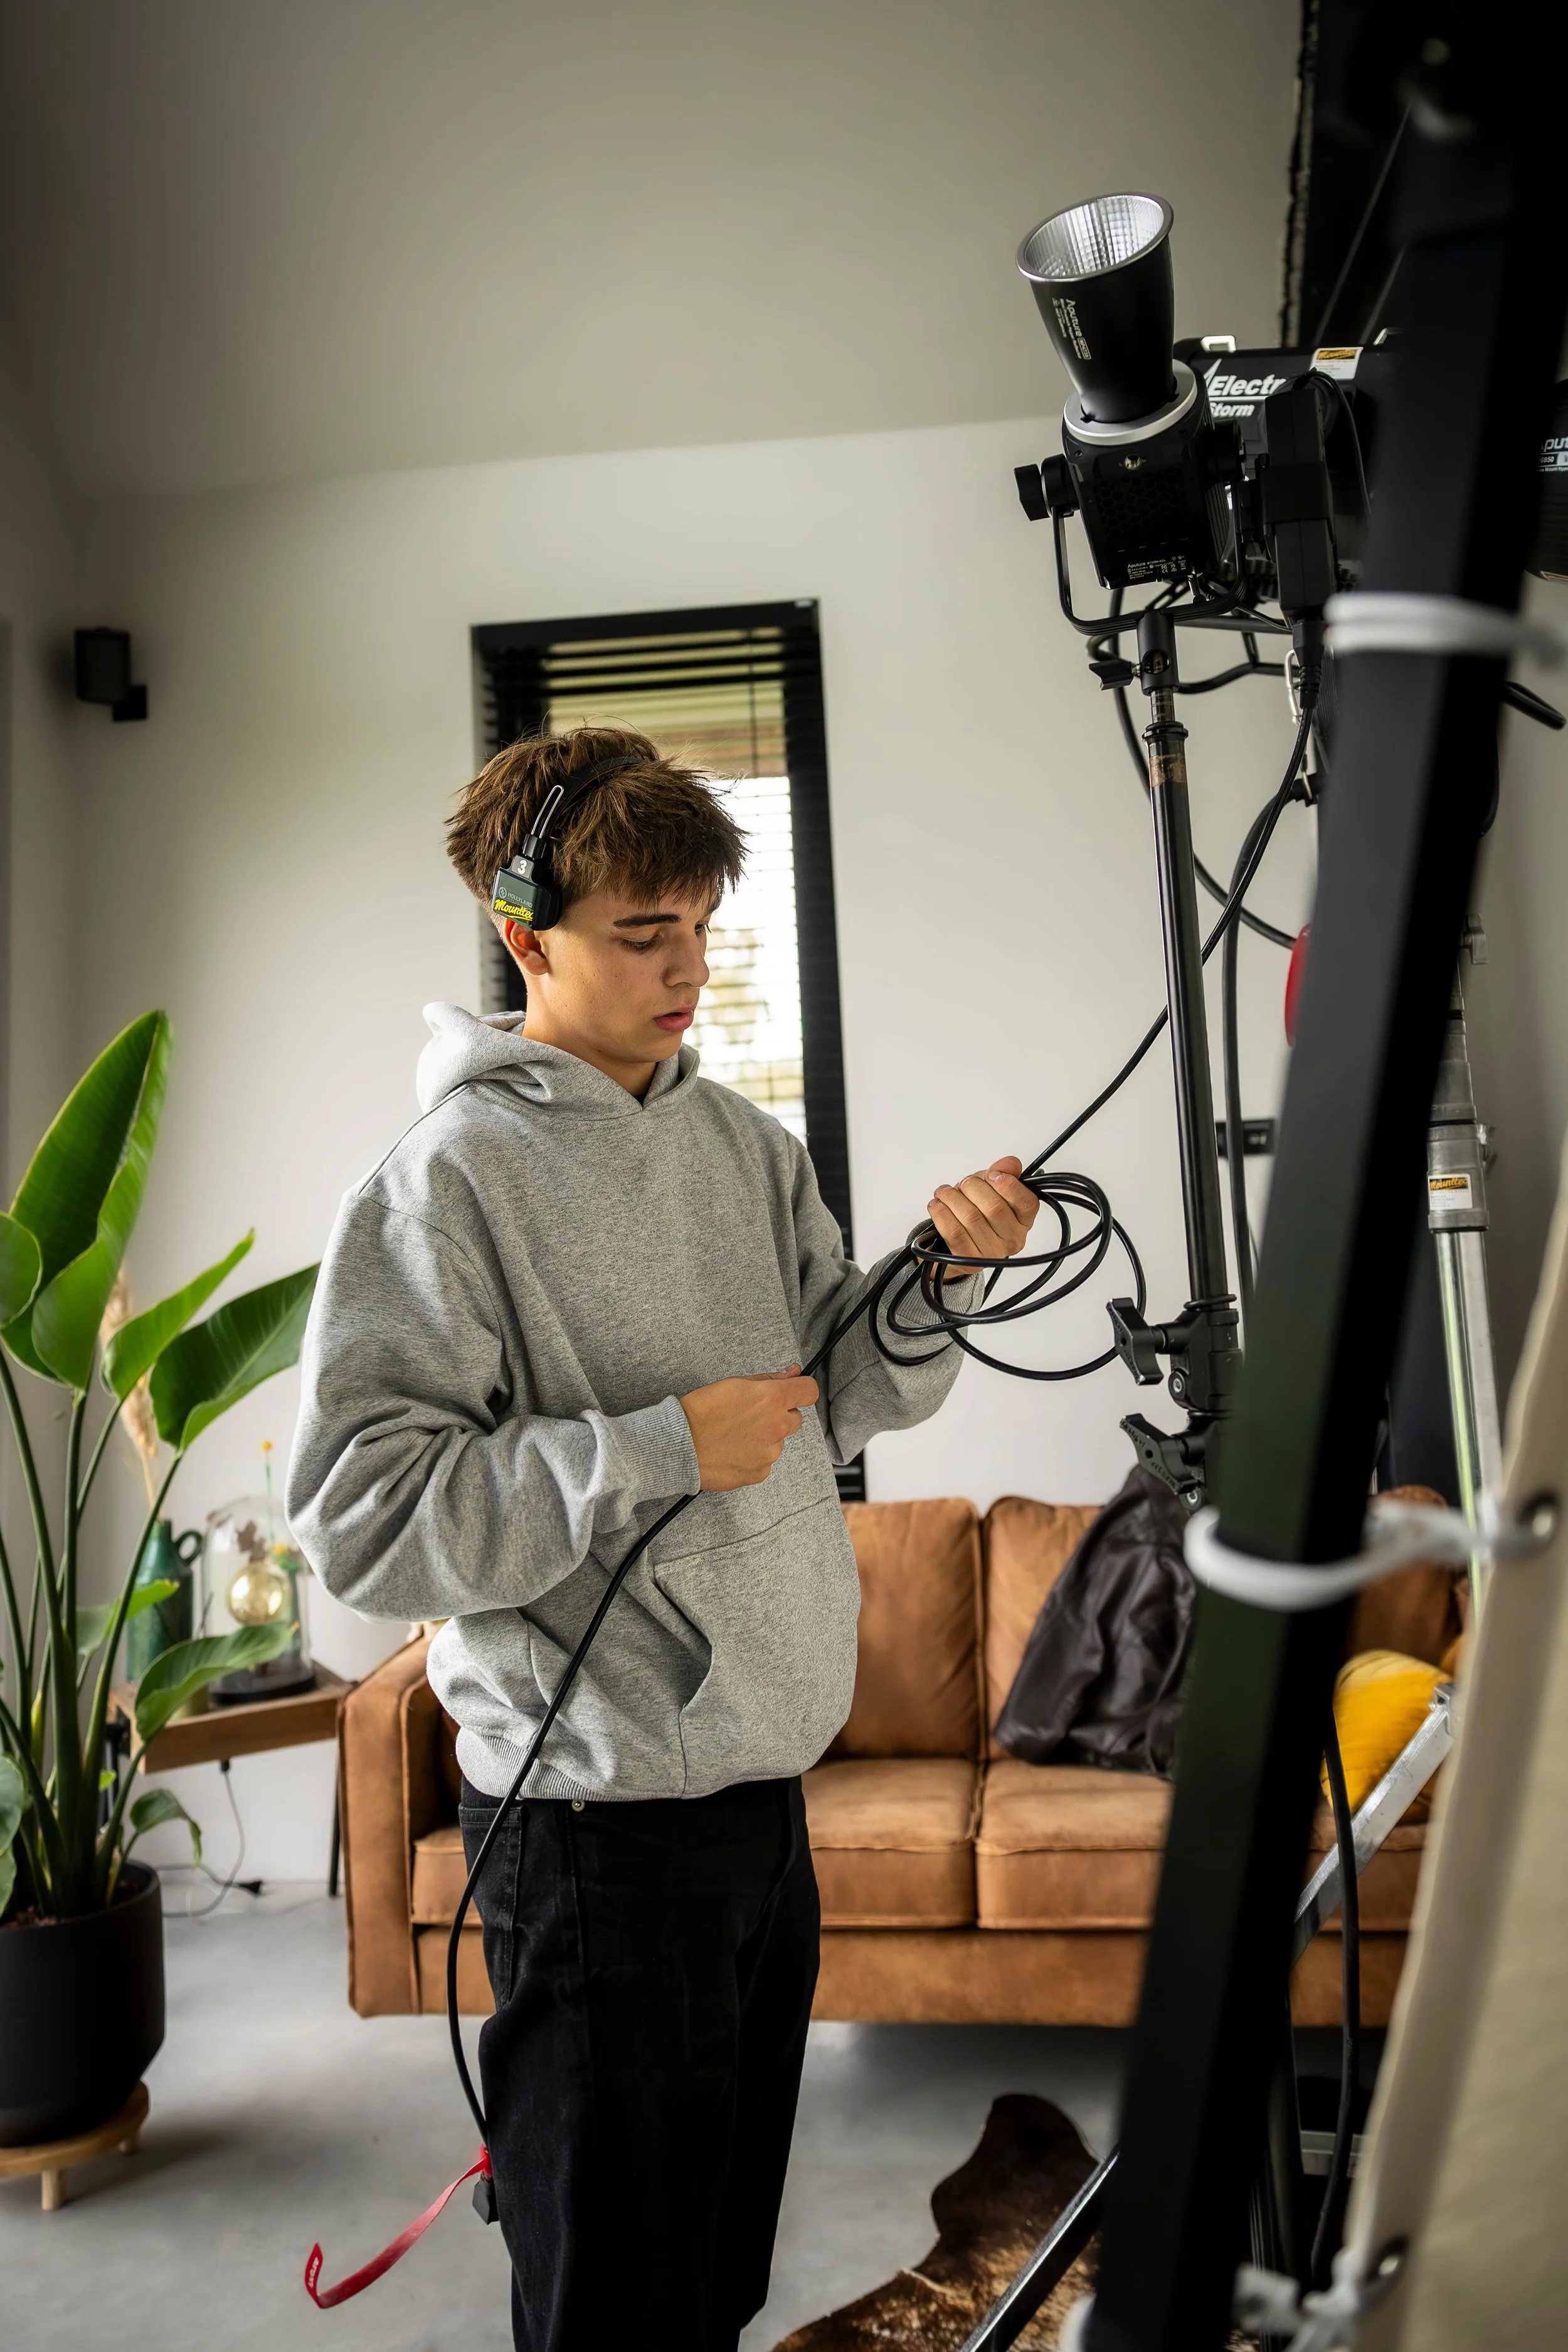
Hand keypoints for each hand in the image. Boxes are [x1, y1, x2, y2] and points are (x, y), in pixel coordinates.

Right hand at [678, 1366, 820, 1491]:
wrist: (680, 1445)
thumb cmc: (701, 1411)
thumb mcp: (735, 1383)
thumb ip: (769, 1379)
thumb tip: (792, 1373)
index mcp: (772, 1399)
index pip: (809, 1391)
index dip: (801, 1389)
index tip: (793, 1391)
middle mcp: (777, 1426)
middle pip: (795, 1418)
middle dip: (779, 1415)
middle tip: (751, 1415)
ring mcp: (770, 1452)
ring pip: (778, 1441)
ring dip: (765, 1437)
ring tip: (735, 1435)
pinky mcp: (760, 1472)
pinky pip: (765, 1461)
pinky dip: (753, 1456)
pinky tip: (732, 1451)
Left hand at [926, 1156, 1039, 1278]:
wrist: (953, 1242)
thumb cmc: (976, 1211)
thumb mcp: (990, 1187)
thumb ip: (1002, 1172)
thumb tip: (1011, 1163)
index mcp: (1023, 1220)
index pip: (1027, 1203)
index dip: (1009, 1185)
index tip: (992, 1175)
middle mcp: (1012, 1239)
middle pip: (994, 1207)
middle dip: (973, 1187)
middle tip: (964, 1184)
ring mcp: (991, 1252)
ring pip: (971, 1217)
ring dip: (952, 1198)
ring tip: (944, 1192)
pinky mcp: (968, 1260)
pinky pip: (954, 1232)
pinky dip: (942, 1213)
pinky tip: (937, 1205)